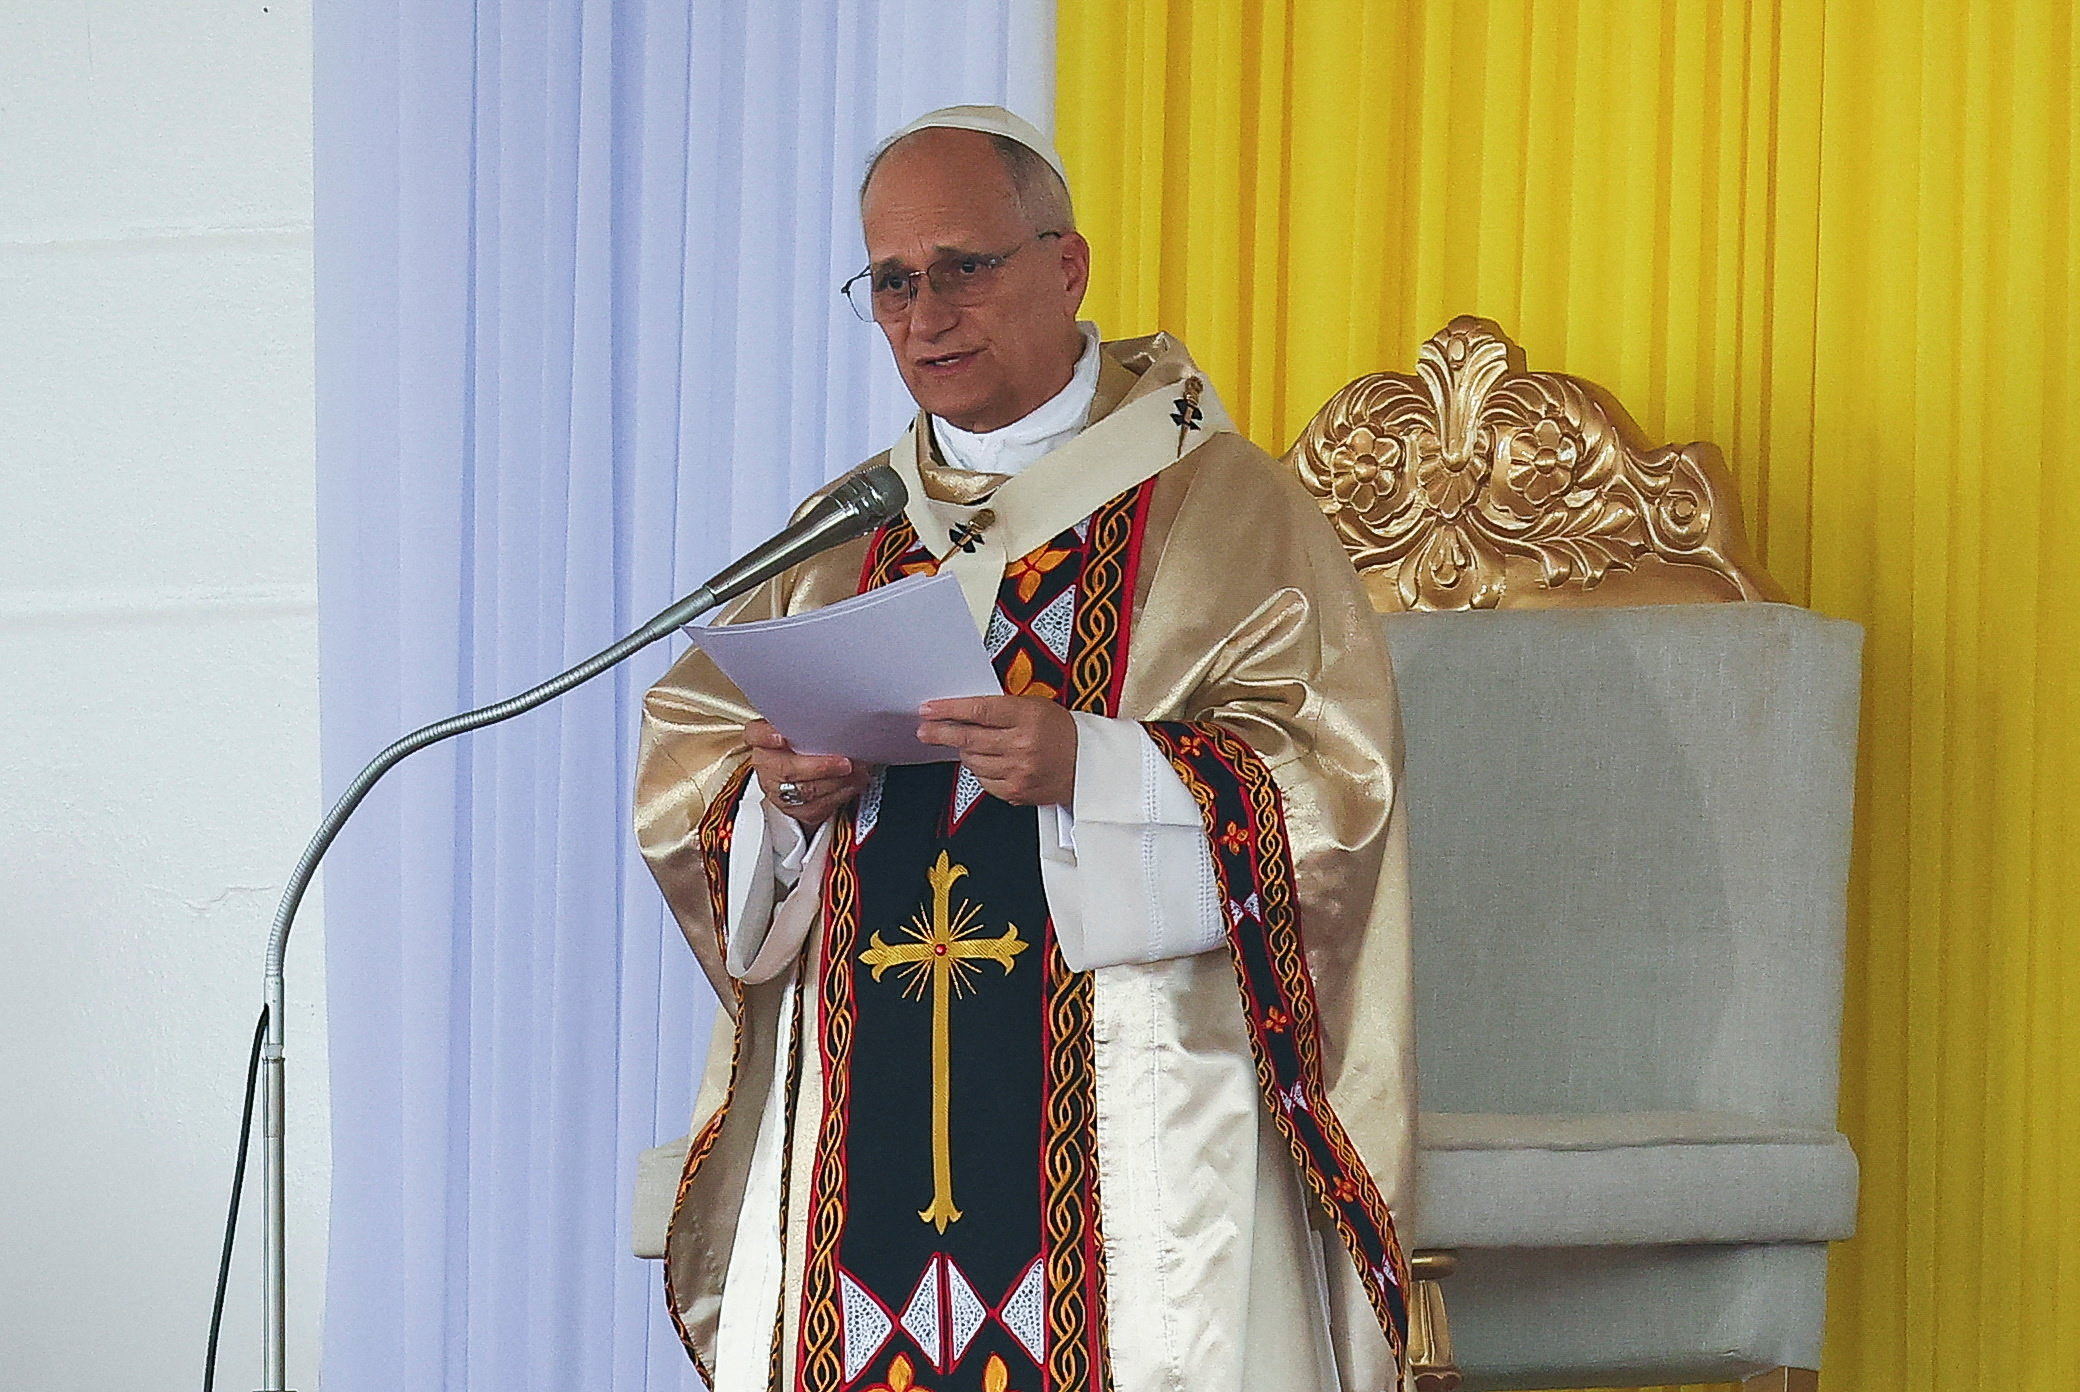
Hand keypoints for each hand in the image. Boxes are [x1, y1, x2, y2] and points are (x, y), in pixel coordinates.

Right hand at [745, 720, 871, 826]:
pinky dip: (842, 794)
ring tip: (858, 770)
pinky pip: (820, 806)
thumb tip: (837, 711)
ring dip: (838, 781)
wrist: (794, 780)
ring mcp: (780, 791)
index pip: (755, 735)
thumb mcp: (798, 728)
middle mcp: (768, 768)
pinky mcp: (797, 810)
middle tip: (844, 762)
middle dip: (820, 767)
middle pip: (787, 769)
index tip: (780, 736)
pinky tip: (854, 782)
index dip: (766, 736)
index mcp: (763, 742)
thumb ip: (806, 720)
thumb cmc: (799, 748)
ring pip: (807, 791)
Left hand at [915, 695, 1077, 807]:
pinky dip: (980, 771)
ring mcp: (1019, 771)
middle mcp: (1023, 745)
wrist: (1091, 764)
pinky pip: (984, 781)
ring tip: (968, 744)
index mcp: (1029, 716)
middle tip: (925, 730)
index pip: (979, 711)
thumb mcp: (1036, 707)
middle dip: (941, 733)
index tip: (929, 709)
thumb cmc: (1064, 732)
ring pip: (973, 761)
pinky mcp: (1017, 791)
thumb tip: (962, 712)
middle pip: (969, 738)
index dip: (949, 710)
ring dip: (965, 752)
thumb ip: (1001, 709)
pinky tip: (988, 762)